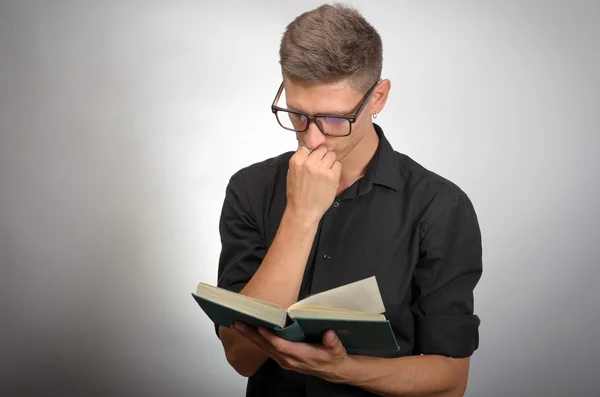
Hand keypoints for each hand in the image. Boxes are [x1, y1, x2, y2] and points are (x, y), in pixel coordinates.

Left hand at [231, 322, 350, 382]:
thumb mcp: (337, 349)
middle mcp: (289, 360)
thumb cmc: (333, 357)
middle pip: (267, 347)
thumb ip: (332, 342)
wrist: (333, 370)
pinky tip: (249, 332)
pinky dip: (256, 340)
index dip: (270, 337)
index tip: (260, 327)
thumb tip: (329, 335)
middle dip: (251, 335)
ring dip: (250, 337)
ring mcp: (284, 361)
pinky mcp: (283, 359)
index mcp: (301, 355)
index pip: (281, 346)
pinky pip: (266, 349)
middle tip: (238, 323)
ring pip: (264, 348)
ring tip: (238, 325)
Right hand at [286, 145, 341, 224]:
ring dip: (330, 163)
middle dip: (322, 157)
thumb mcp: (292, 173)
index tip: (313, 160)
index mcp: (296, 161)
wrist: (303, 211)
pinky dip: (335, 170)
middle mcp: (309, 163)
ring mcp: (321, 169)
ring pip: (331, 155)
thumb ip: (301, 160)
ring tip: (325, 173)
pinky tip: (329, 179)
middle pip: (322, 149)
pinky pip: (338, 165)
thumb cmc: (297, 194)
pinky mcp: (332, 176)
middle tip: (320, 167)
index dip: (313, 153)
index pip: (309, 146)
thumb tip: (311, 149)